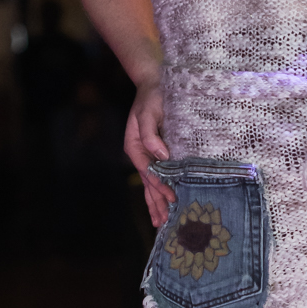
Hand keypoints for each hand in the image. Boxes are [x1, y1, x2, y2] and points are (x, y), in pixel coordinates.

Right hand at [124, 78, 172, 226]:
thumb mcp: (149, 111)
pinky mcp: (156, 152)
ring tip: (160, 222)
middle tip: (164, 224)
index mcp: (135, 146)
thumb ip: (151, 133)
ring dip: (156, 202)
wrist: (153, 83)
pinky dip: (159, 190)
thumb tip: (161, 154)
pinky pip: (157, 175)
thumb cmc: (152, 96)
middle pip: (148, 183)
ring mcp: (147, 154)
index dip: (160, 186)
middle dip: (155, 203)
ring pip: (151, 183)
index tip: (172, 198)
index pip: (149, 172)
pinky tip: (163, 202)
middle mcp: (139, 154)